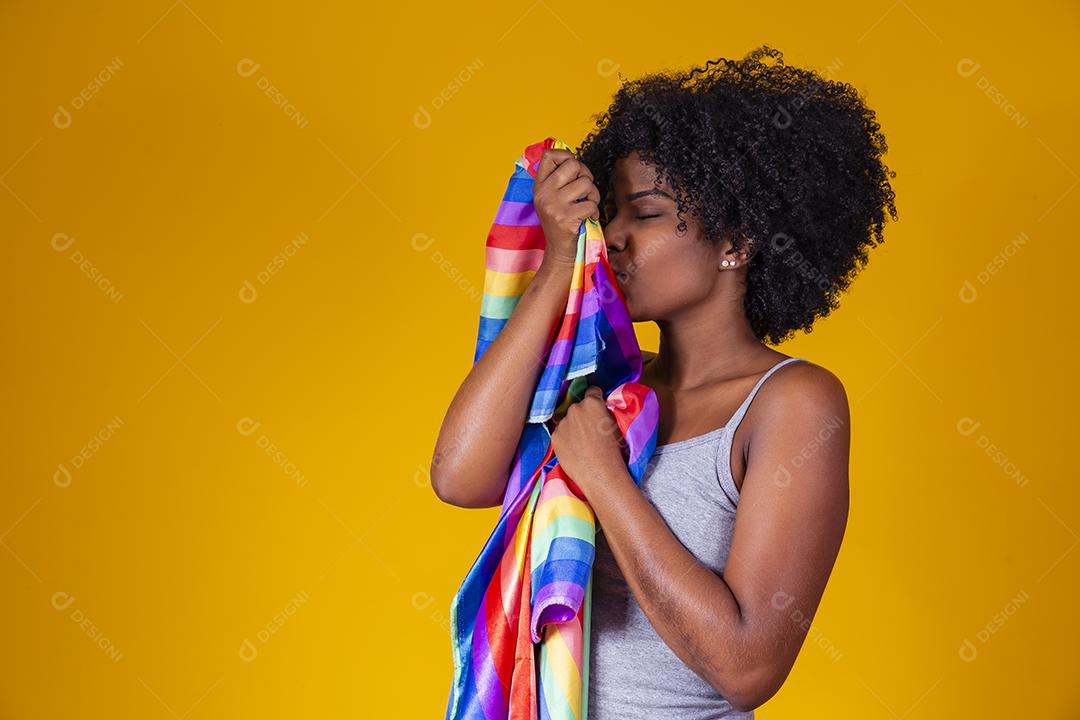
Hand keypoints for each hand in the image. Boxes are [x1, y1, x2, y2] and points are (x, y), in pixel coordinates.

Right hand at [533, 148, 599, 266]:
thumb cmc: (562, 223)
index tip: (574, 169)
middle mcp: (543, 193)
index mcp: (539, 186)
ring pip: (586, 183)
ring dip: (593, 195)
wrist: (559, 253)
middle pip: (573, 164)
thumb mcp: (552, 199)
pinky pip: (591, 203)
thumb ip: (559, 180)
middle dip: (586, 175)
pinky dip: (594, 211)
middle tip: (585, 190)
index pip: (550, 155)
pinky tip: (588, 218)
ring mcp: (553, 205)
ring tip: (587, 206)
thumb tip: (574, 159)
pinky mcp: (565, 218)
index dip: (567, 156)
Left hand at [549, 385, 628, 499]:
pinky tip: (575, 450)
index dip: (596, 399)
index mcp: (592, 403)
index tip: (597, 408)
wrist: (600, 473)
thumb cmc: (614, 451)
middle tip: (591, 430)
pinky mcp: (555, 437)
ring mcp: (563, 423)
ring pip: (568, 421)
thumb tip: (602, 410)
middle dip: (583, 415)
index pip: (592, 391)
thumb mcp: (617, 425)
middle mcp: (575, 409)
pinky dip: (565, 439)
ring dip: (573, 427)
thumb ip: (606, 412)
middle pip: (578, 407)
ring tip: (582, 443)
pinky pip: (560, 433)